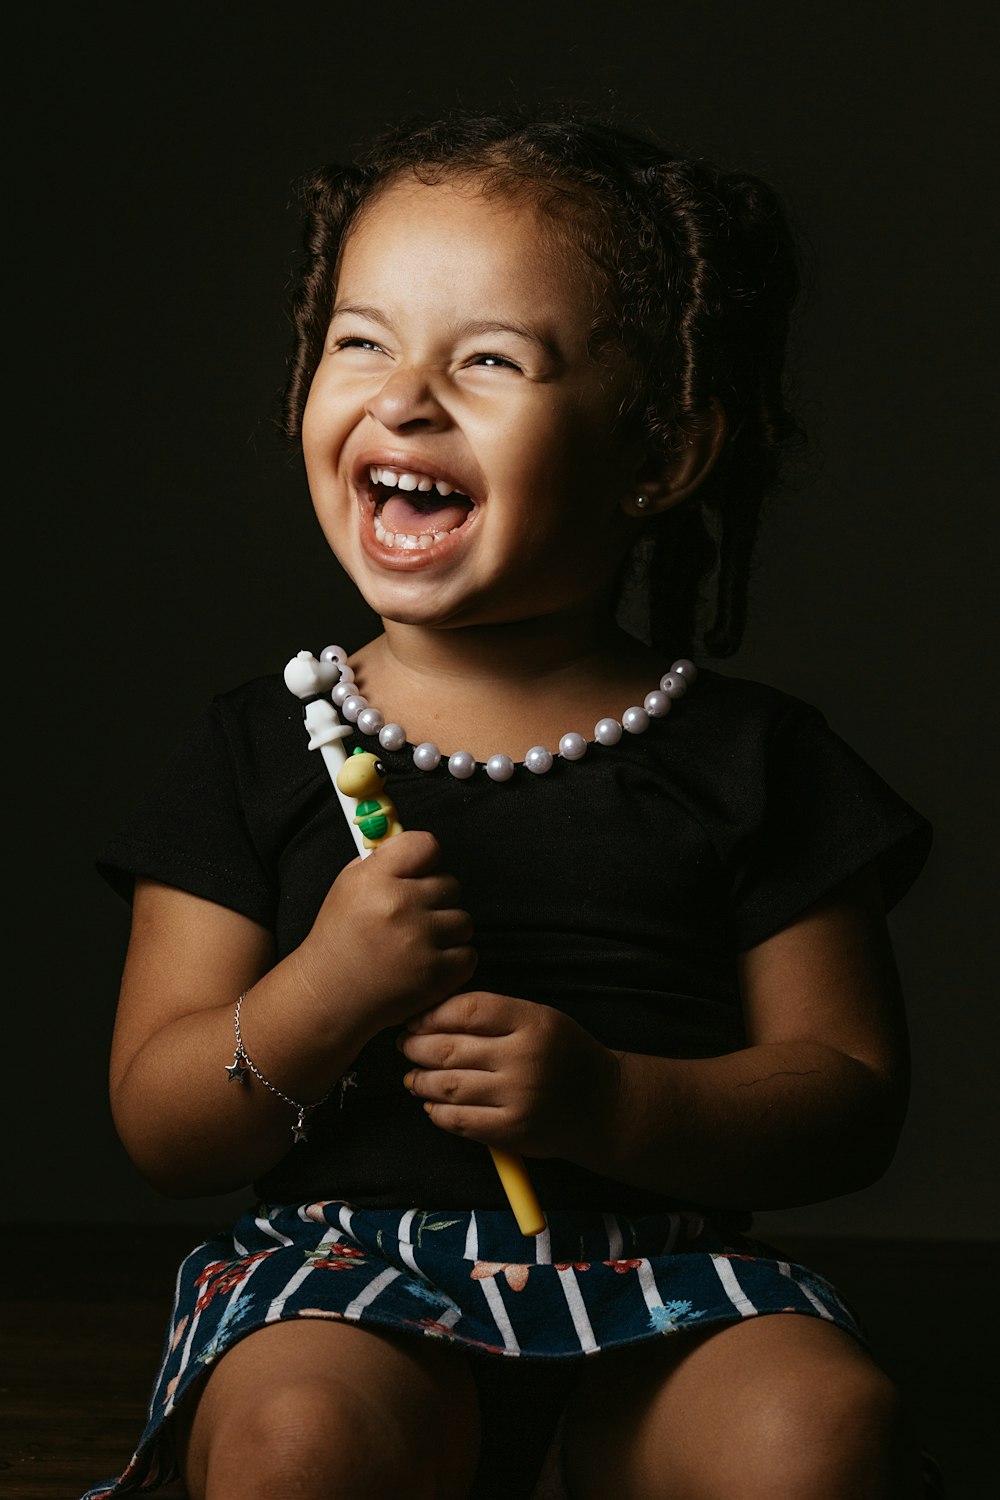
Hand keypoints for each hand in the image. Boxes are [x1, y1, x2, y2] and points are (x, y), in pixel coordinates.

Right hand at [298, 831, 476, 1036]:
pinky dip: (452, 961)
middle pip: (450, 883)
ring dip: (445, 931)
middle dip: (434, 899)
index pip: (427, 845)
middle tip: (410, 917)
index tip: (419, 870)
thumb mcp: (349, 886)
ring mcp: (419, 942)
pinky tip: (424, 963)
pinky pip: (468, 954)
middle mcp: (399, 906)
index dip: (426, 858)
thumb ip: (385, 861)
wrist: (328, 995)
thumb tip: (421, 846)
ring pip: (463, 920)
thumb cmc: (339, 939)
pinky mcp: (435, 975)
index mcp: (375, 879)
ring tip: (415, 943)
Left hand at [398, 990, 619, 1161]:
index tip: (416, 1018)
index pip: (468, 1010)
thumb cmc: (564, 1054)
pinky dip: (437, 1112)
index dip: (433, 1014)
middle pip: (451, 1049)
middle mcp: (525, 1059)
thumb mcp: (540, 1018)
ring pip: (449, 1086)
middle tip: (405, 1045)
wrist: (603, 1105)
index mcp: (532, 1022)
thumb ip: (495, 1014)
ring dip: (420, 1080)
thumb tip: (432, 1016)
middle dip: (417, 1046)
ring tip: (412, 1076)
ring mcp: (518, 1098)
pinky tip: (431, 1104)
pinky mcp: (512, 1132)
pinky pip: (460, 1121)